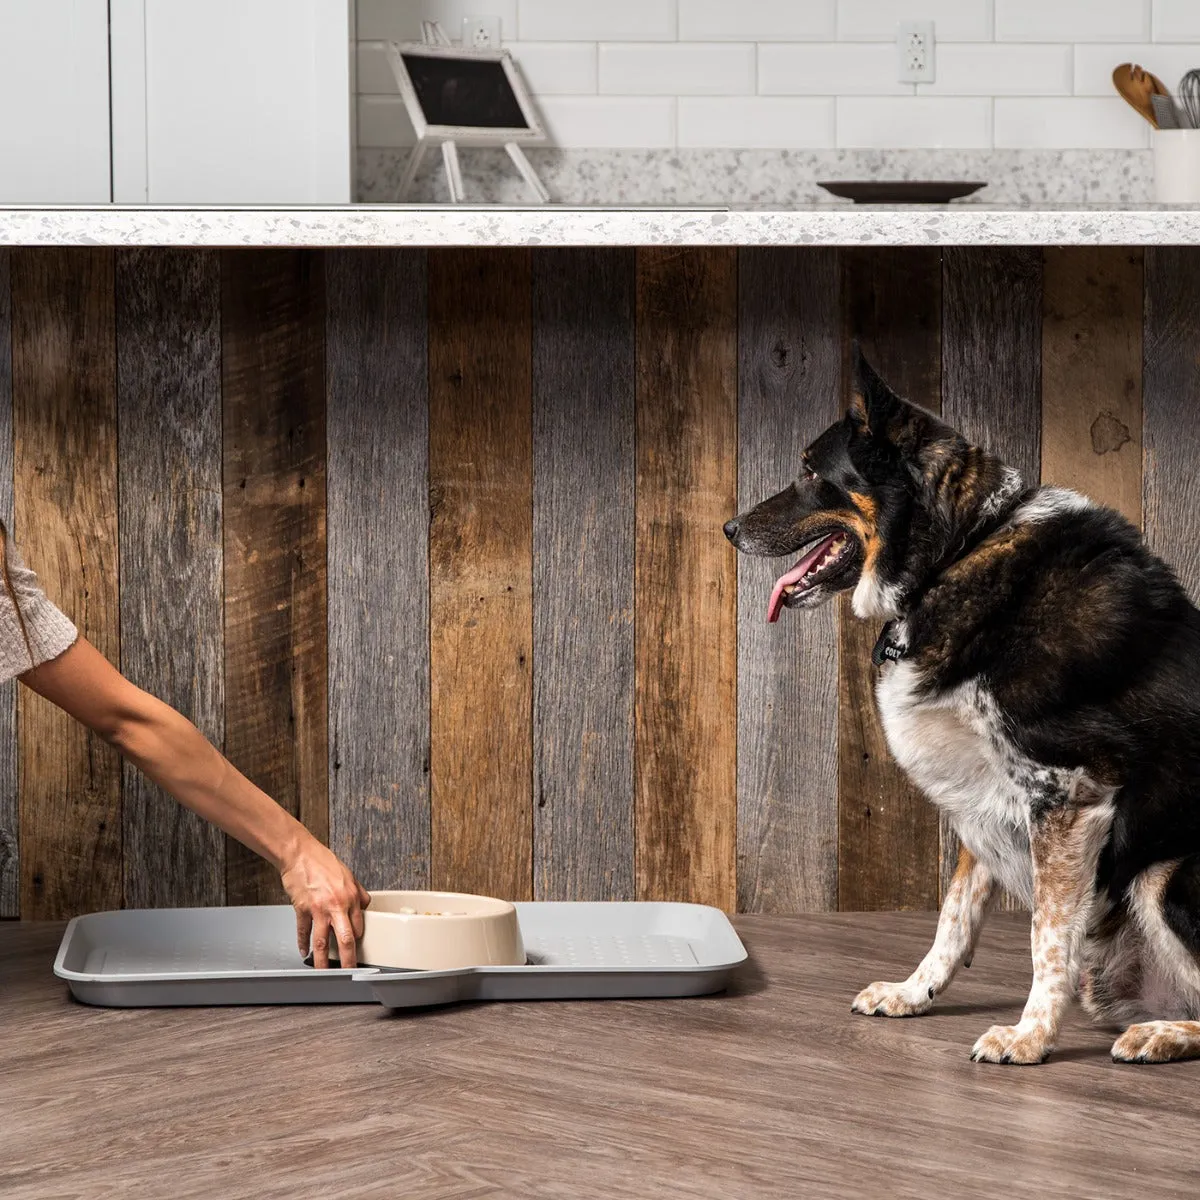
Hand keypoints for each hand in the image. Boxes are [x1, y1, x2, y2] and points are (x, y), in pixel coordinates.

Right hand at [280, 836, 370, 968]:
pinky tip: (304, 951)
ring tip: (323, 971)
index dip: (358, 941)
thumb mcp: (348, 875)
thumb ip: (358, 893)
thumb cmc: (322, 862)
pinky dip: (302, 943)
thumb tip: (365, 905)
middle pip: (345, 939)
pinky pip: (303, 931)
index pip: (359, 926)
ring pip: (322, 941)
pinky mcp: (302, 909)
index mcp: (351, 897)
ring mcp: (319, 909)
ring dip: (322, 960)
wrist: (300, 853)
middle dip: (348, 959)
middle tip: (349, 971)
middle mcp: (337, 905)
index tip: (357, 950)